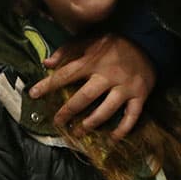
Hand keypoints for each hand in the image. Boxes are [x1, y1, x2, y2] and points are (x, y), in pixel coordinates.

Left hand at [28, 33, 155, 140]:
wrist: (148, 41)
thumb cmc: (113, 43)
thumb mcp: (89, 40)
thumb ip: (67, 50)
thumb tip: (46, 63)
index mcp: (92, 61)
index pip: (66, 74)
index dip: (48, 85)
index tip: (33, 94)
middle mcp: (107, 75)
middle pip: (84, 97)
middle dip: (68, 111)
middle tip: (58, 123)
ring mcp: (124, 87)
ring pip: (106, 109)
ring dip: (91, 123)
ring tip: (80, 132)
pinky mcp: (140, 95)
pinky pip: (131, 116)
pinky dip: (122, 129)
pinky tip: (113, 139)